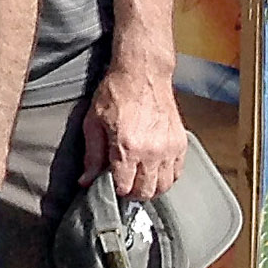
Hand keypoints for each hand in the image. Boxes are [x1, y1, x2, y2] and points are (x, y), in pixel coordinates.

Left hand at [85, 69, 186, 200]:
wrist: (142, 74)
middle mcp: (152, 151)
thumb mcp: (93, 124)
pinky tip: (153, 170)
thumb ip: (92, 156)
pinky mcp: (181, 143)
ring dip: (150, 188)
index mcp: (128, 147)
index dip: (115, 191)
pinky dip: (166, 177)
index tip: (109, 186)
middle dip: (132, 194)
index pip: (124, 187)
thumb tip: (86, 180)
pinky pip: (177, 172)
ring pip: (165, 186)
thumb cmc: (115, 94)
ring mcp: (169, 148)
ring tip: (138, 180)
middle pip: (146, 192)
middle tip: (123, 186)